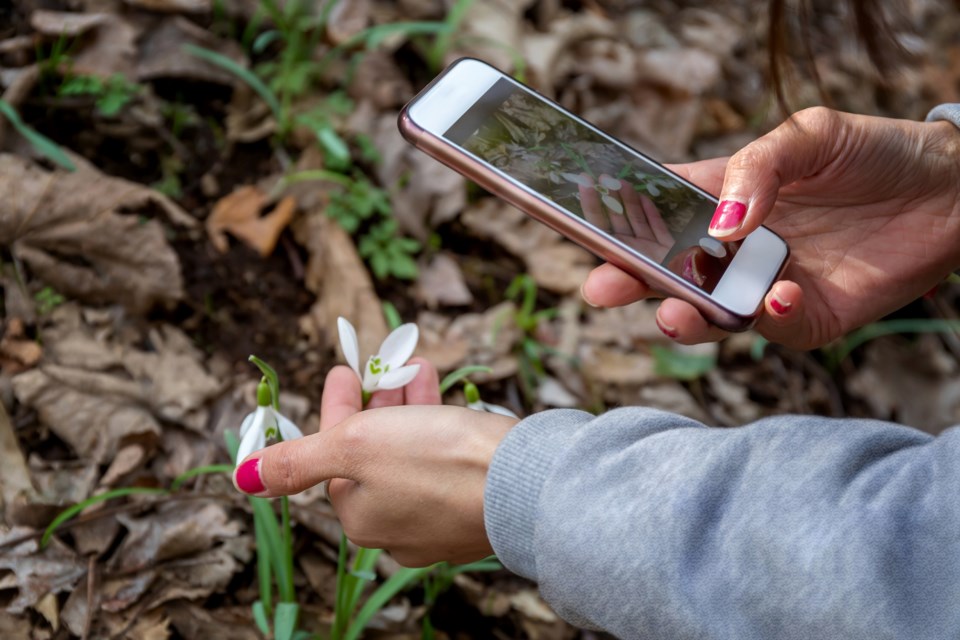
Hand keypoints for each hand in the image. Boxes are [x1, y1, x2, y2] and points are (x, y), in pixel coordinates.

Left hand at [233, 358, 517, 565]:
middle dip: (377, 405)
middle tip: (382, 366)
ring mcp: (439, 520)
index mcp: (360, 516)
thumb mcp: (354, 447)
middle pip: (375, 455)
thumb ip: (297, 460)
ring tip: (419, 367)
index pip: (335, 456)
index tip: (345, 370)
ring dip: (409, 408)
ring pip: (412, 454)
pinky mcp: (475, 507)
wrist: (524, 482)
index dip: (337, 407)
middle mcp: (397, 527)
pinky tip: (445, 395)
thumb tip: (242, 479)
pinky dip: (439, 425)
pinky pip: (445, 461)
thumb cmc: (437, 461)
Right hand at [581, 107, 959, 348]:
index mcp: (724, 199)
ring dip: (686, 316)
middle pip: (669, 271)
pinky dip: (770, 318)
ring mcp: (768, 285)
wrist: (953, 191)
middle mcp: (736, 248)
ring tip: (674, 312)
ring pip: (710, 313)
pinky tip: (777, 296)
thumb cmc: (876, 153)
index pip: (657, 211)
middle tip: (603, 287)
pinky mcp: (809, 318)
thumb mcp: (810, 134)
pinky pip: (777, 329)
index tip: (586, 230)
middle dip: (631, 282)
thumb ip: (758, 168)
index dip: (619, 222)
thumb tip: (720, 223)